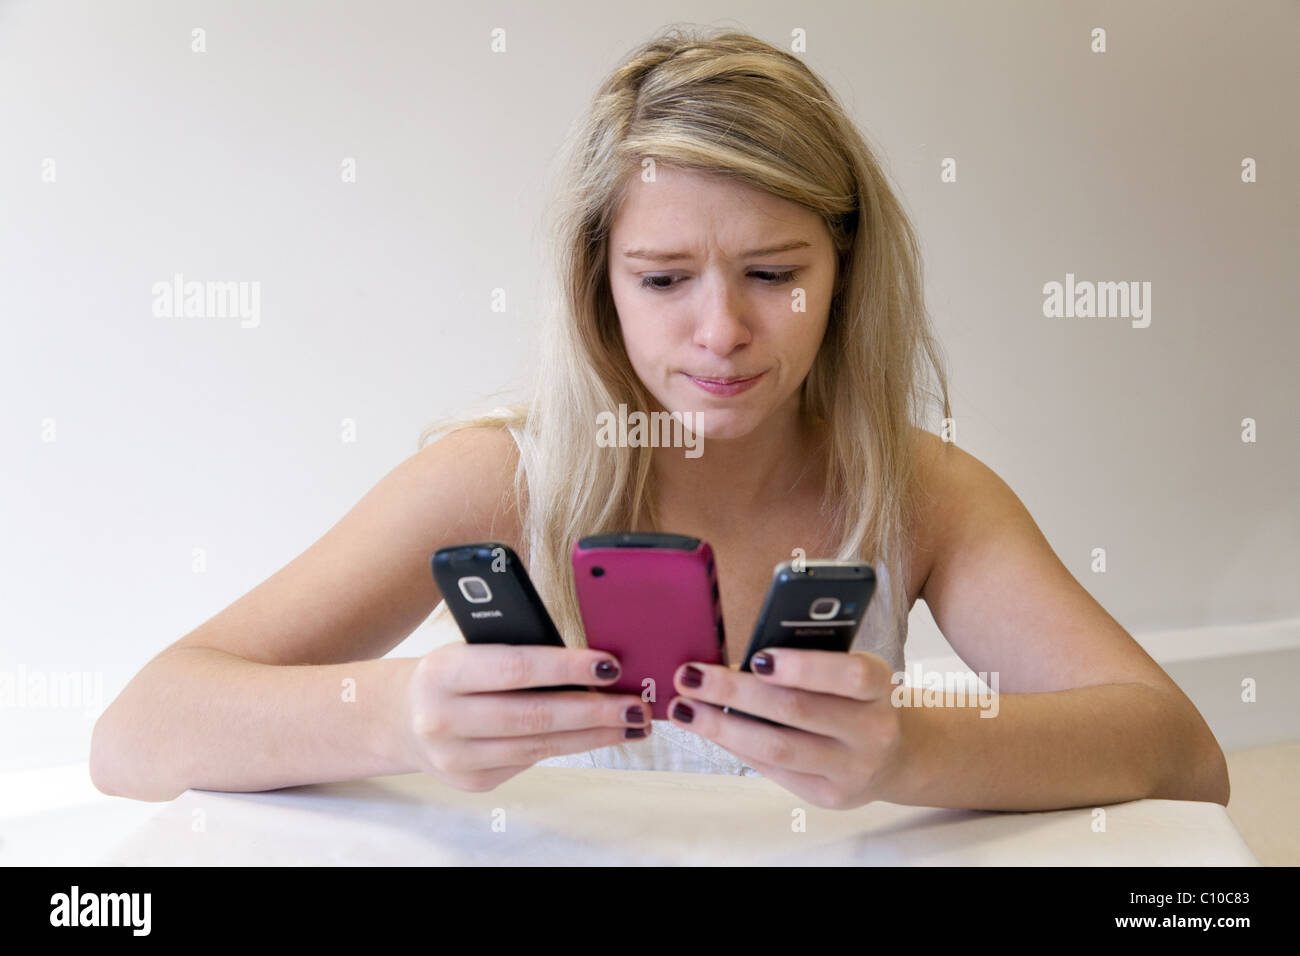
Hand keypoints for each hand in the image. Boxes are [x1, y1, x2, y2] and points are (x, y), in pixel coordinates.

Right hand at [401, 642, 651, 791]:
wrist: (402, 716)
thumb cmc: (454, 671)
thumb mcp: (471, 646)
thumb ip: (516, 647)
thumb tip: (590, 659)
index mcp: (443, 671)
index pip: (515, 667)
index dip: (567, 668)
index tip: (610, 666)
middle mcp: (443, 718)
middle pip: (534, 716)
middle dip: (594, 711)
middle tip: (635, 704)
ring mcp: (456, 758)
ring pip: (539, 746)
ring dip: (593, 735)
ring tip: (630, 723)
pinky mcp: (472, 782)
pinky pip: (530, 760)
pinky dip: (567, 746)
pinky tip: (595, 735)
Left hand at [667, 648, 904, 809]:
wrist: (894, 754)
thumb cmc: (855, 697)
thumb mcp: (847, 669)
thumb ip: (810, 660)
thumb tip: (739, 660)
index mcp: (881, 685)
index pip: (848, 674)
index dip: (802, 666)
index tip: (755, 658)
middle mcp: (873, 730)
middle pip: (796, 710)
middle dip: (734, 692)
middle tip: (689, 676)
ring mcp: (852, 769)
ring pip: (778, 747)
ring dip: (723, 726)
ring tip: (684, 708)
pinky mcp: (830, 796)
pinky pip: (774, 770)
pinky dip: (736, 747)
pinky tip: (711, 730)